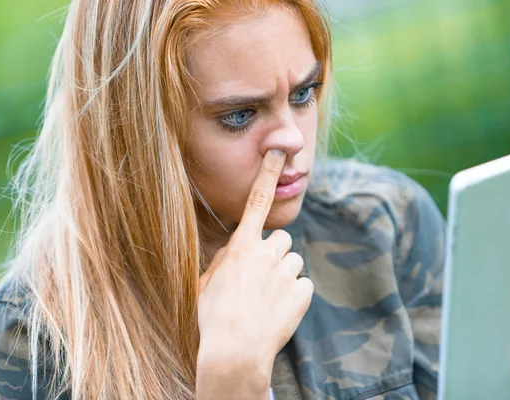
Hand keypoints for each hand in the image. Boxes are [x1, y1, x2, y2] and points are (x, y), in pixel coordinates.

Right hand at [196, 149, 313, 397]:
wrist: (235, 352)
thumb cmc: (213, 317)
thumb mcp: (205, 284)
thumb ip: (222, 260)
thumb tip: (234, 250)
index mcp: (241, 247)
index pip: (257, 202)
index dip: (269, 174)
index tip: (280, 152)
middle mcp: (266, 253)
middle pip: (281, 239)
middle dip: (274, 253)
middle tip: (261, 278)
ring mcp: (286, 272)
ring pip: (293, 261)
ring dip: (284, 274)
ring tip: (268, 298)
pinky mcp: (303, 292)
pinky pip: (302, 285)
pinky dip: (293, 295)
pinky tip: (278, 311)